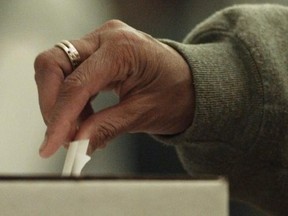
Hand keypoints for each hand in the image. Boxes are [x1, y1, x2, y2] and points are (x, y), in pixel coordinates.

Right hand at [34, 20, 193, 157]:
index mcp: (123, 48)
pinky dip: (72, 101)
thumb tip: (76, 143)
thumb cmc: (178, 92)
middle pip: (54, 64)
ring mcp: (100, 43)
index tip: (50, 145)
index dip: (59, 117)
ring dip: (61, 104)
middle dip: (51, 104)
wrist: (191, 81)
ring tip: (79, 132)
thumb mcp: (144, 113)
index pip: (77, 83)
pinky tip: (85, 120)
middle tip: (61, 136)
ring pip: (57, 69)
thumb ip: (106, 127)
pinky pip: (71, 75)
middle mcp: (106, 38)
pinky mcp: (98, 54)